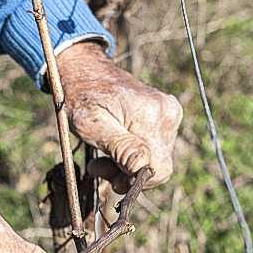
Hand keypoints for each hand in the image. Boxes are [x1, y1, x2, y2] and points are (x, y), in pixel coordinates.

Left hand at [58, 41, 182, 189]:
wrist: (85, 71)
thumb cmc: (82, 97)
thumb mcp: (91, 125)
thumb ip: (119, 146)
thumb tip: (142, 168)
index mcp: (152, 115)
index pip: (158, 170)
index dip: (134, 180)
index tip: (108, 175)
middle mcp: (168, 114)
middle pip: (157, 166)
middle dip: (127, 173)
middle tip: (99, 166)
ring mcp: (170, 113)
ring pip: (155, 159)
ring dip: (128, 165)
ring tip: (103, 154)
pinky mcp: (166, 115)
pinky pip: (155, 148)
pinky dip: (134, 153)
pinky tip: (115, 144)